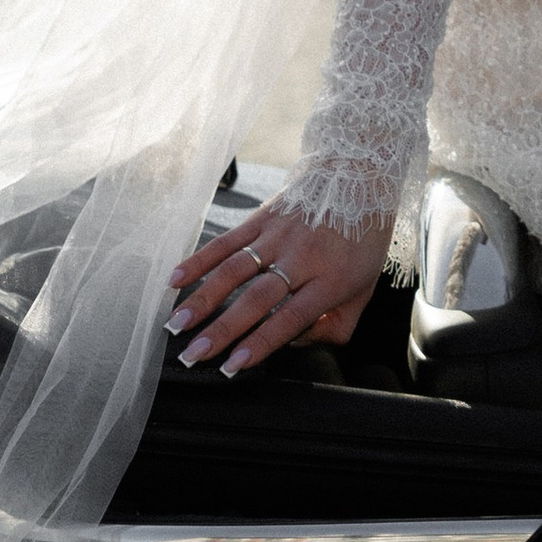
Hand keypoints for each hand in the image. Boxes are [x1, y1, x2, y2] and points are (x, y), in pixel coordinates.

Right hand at [166, 196, 393, 375]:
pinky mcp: (262, 219)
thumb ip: (337, 326)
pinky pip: (226, 242)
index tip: (233, 364)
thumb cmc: (363, 239)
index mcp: (329, 281)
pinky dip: (198, 261)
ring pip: (233, 271)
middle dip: (221, 330)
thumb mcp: (366, 289)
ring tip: (176, 325)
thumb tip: (297, 345)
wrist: (361, 177)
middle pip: (255, 299)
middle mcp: (301, 259)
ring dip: (202, 300)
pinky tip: (175, 280)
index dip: (260, 342)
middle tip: (193, 354)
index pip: (289, 318)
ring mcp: (278, 237)